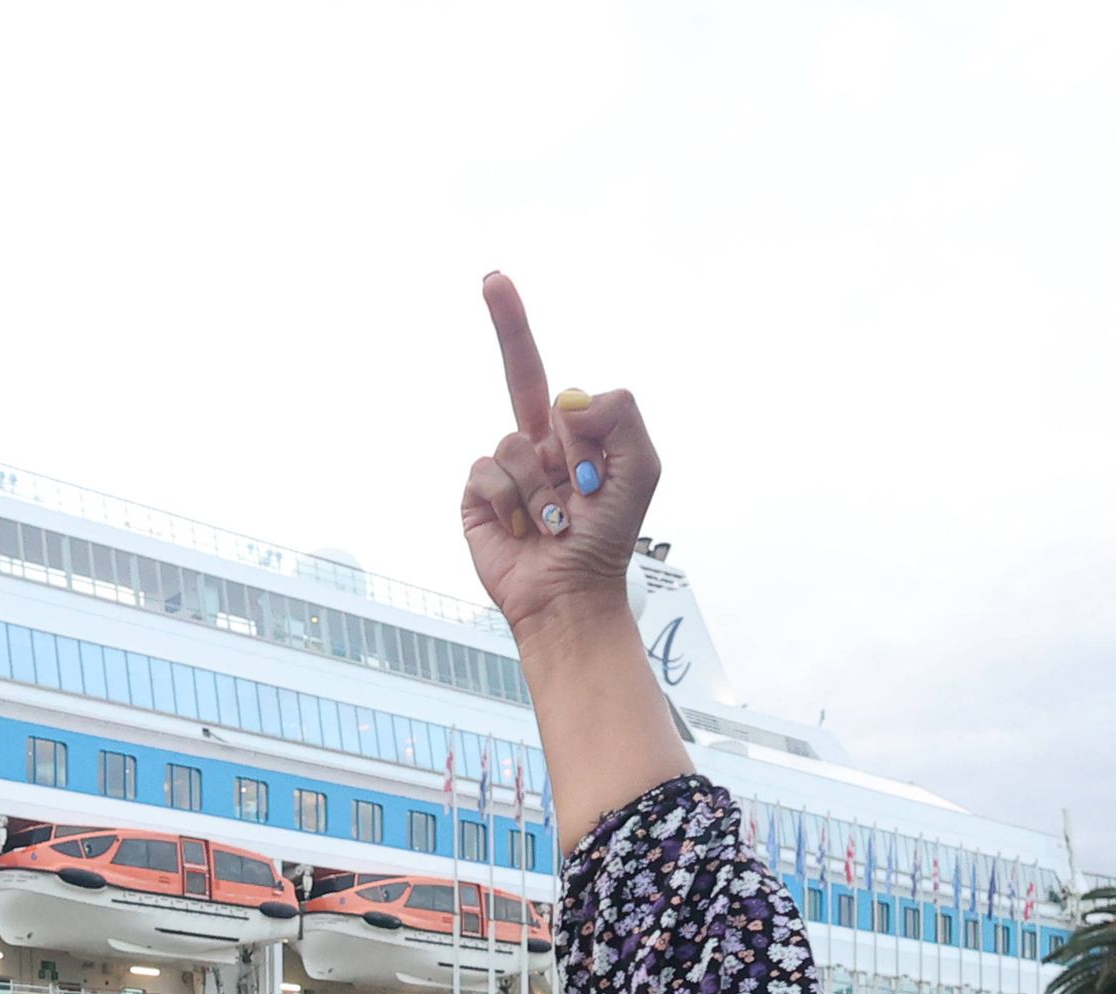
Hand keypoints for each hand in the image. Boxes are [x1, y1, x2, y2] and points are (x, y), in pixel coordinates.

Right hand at [457, 274, 657, 641]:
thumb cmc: (609, 535)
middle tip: (492, 278)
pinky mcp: (476, 498)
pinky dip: (516, 501)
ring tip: (557, 521)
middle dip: (506, 321)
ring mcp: (504, 470)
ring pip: (514, 443)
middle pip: (518, 373)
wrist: (572, 593)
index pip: (553, 378)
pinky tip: (526, 529)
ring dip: (543, 486)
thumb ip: (618, 417)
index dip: (520, 328)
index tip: (493, 281)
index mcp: (571, 433)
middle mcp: (534, 443)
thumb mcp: (639, 468)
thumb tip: (566, 400)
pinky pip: (488, 472)